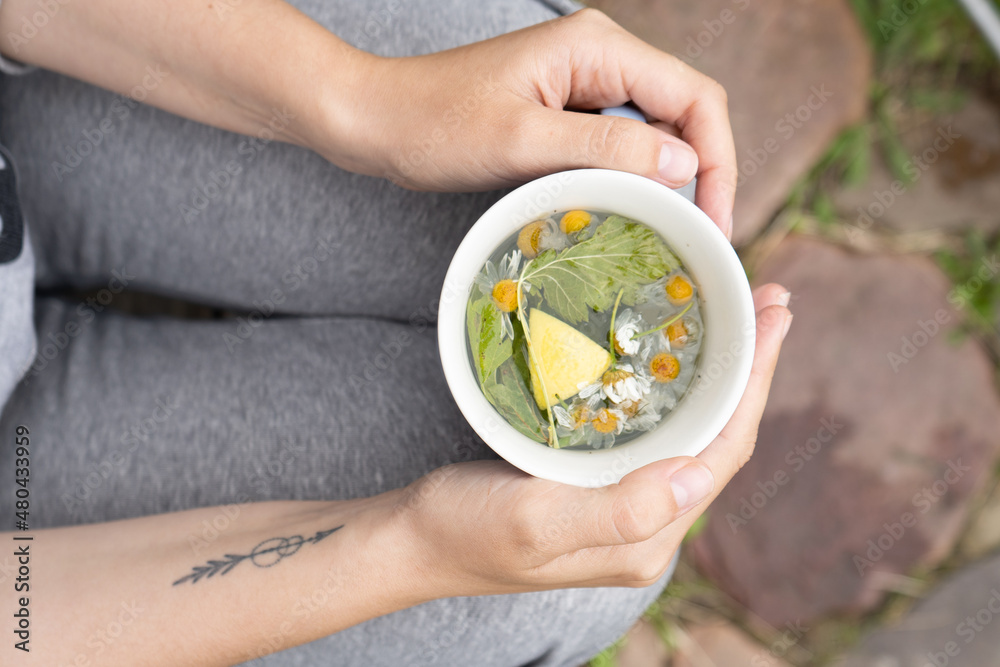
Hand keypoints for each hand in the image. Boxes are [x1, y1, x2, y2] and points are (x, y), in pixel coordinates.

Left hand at [325, 9, 736, 232]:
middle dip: (701, 177)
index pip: (695, 98)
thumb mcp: (521, 141)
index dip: (718, 162)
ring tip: (669, 236)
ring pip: (655, 136)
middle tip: (700, 240)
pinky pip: (619, 148)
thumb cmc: (433, 123)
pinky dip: (631, 183)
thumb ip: (605, 150)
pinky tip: (627, 217)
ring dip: (666, 184)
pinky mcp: (565, 114)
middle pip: (684, 116)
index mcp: (598, 48)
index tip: (717, 222)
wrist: (376, 122)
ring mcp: (584, 87)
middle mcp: (601, 59)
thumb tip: (684, 165)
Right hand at [397, 284, 789, 596]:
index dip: (757, 385)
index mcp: (647, 538)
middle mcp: (648, 524)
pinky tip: (674, 351)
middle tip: (771, 301)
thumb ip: (618, 510)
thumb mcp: (536, 522)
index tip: (775, 319)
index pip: (723, 454)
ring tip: (739, 316)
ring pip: (691, 430)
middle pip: (718, 438)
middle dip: (751, 370)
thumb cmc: (465, 532)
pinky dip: (678, 384)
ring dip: (721, 373)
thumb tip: (697, 473)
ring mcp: (624, 504)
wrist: (414, 540)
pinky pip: (656, 428)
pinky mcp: (599, 483)